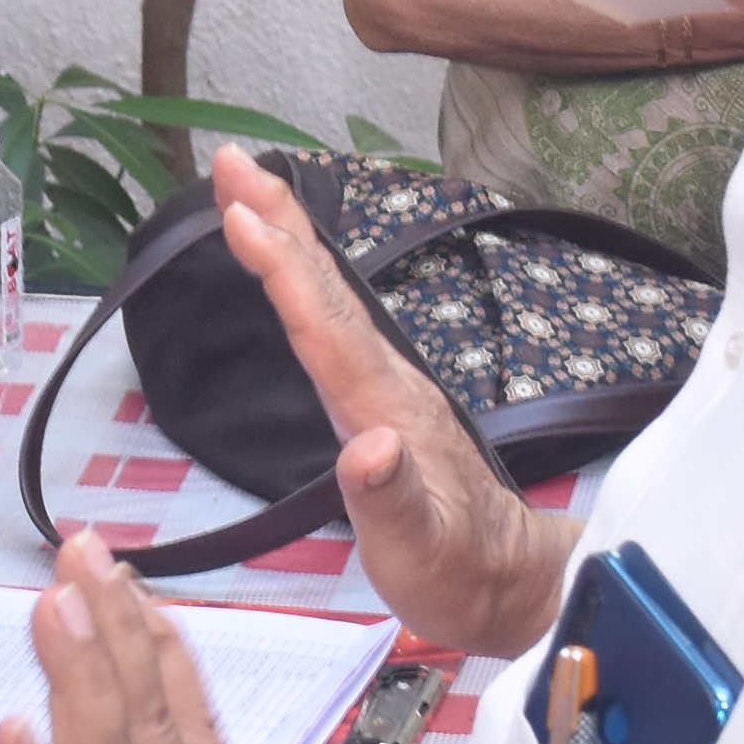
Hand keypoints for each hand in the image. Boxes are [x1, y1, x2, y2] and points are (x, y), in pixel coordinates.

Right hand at [208, 144, 574, 659]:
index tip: (240, 215)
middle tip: (232, 161)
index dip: (283, 269)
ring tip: (247, 191)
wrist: (510, 581)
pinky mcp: (383, 397)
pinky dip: (304, 280)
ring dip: (290, 238)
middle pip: (327, 288)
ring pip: (331, 295)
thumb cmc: (460, 574)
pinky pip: (333, 320)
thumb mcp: (419, 552)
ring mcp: (387, 385)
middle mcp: (387, 382)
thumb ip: (390, 501)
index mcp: (386, 410)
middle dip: (280, 221)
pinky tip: (288, 269)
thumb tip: (367, 446)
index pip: (325, 327)